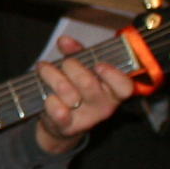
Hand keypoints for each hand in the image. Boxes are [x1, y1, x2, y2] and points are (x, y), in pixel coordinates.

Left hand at [33, 36, 137, 153]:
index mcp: (114, 92)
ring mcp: (86, 119)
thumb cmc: (76, 90)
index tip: (98, 65)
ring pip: (68, 93)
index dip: (113, 75)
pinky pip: (58, 111)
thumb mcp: (82, 69)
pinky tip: (47, 96)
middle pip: (88, 84)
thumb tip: (65, 41)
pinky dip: (50, 100)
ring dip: (52, 76)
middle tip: (65, 63)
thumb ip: (76, 53)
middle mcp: (103, 107)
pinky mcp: (67, 127)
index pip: (125, 87)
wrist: (62, 124)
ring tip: (44, 69)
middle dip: (71, 66)